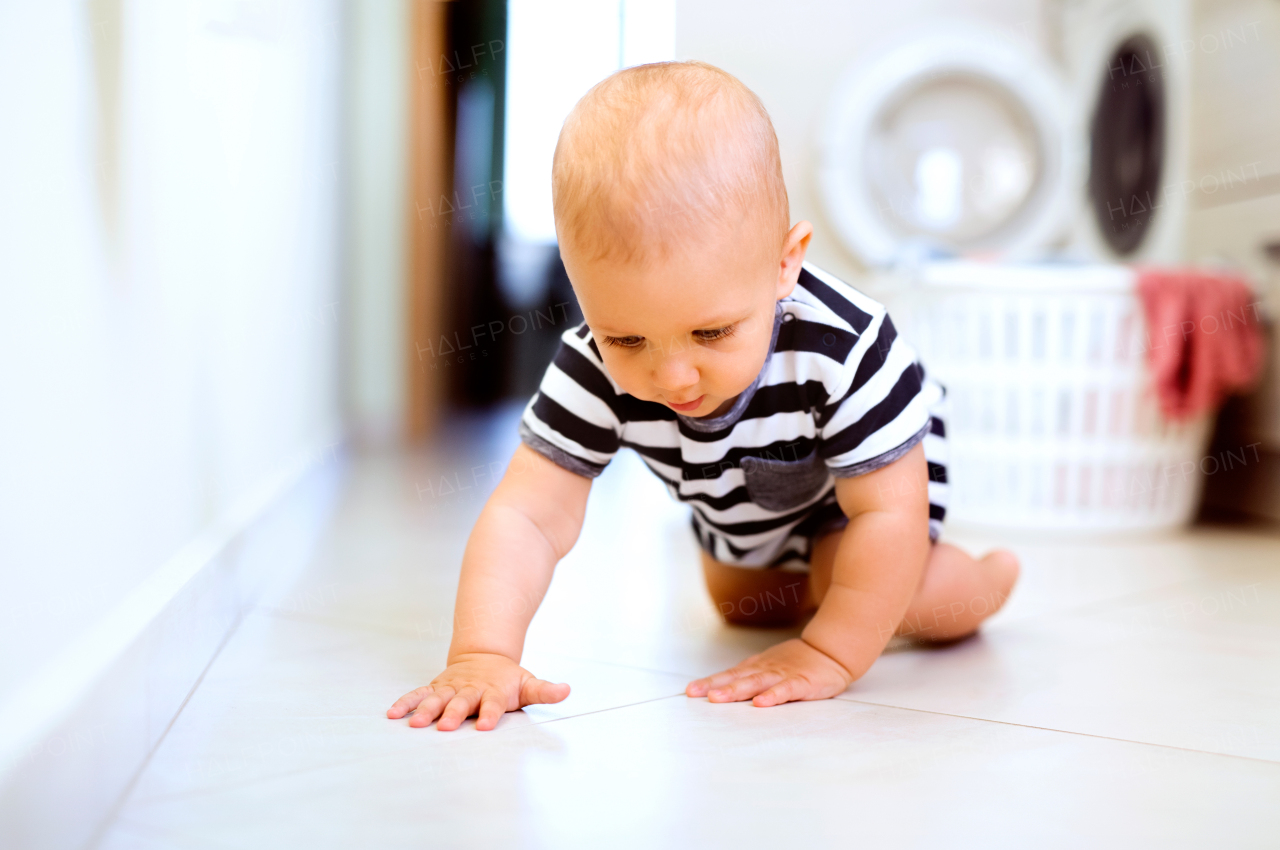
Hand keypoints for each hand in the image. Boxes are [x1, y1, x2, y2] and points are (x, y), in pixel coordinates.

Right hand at [387, 652, 569, 730]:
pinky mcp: (436, 688)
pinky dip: (406, 703)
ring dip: (425, 710)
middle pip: (462, 702)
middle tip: (444, 727)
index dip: (491, 714)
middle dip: (453, 714)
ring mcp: (451, 688)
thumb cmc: (507, 679)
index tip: (487, 726)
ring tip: (414, 724)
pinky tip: (392, 714)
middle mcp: (470, 690)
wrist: (484, 657)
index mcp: (493, 691)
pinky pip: (418, 695)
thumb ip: (544, 690)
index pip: (493, 703)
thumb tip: (566, 690)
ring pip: (436, 699)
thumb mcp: (528, 684)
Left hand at [685, 638, 853, 706]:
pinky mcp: (801, 683)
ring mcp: (782, 675)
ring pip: (756, 683)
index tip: (690, 690)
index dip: (709, 682)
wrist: (829, 653)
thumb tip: (719, 689)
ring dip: (736, 690)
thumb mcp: (767, 668)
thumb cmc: (794, 663)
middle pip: (737, 678)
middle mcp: (765, 670)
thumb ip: (747, 678)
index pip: (728, 674)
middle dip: (716, 686)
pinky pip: (785, 690)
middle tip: (696, 694)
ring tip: (718, 698)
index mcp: (756, 668)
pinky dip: (772, 696)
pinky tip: (760, 703)